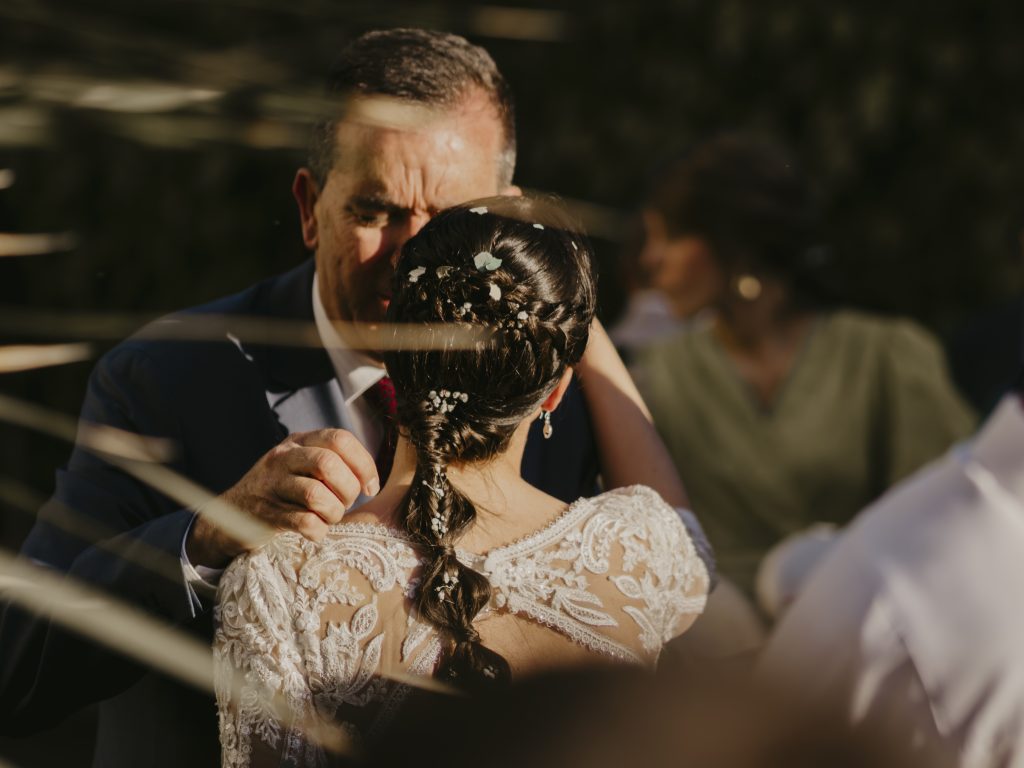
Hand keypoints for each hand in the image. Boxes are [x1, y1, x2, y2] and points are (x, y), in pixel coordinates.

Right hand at [186, 429, 378, 566]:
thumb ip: (333, 462)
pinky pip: (305, 523)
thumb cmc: (281, 490)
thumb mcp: (302, 464)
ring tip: (329, 518)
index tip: (370, 487)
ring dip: (334, 513)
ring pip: (317, 495)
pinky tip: (316, 531)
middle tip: (345, 503)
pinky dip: (319, 531)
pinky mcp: (266, 514)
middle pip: (329, 464)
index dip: (364, 464)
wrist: (231, 515)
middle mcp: (284, 457)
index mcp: (300, 441)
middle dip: (348, 490)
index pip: (340, 439)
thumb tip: (370, 479)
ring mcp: (272, 484)